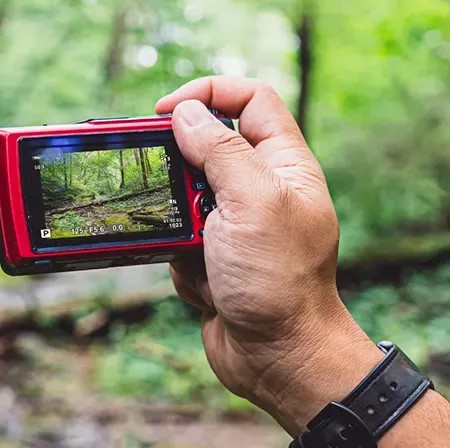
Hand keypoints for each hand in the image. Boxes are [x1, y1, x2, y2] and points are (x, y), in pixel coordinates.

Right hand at [156, 76, 381, 434]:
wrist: (280, 358)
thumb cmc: (279, 281)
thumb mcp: (251, 203)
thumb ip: (220, 149)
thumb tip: (187, 112)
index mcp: (283, 164)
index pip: (250, 98)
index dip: (208, 92)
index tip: (166, 112)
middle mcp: (261, 188)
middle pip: (207, 147)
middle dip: (180, 171)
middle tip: (166, 191)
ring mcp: (237, 224)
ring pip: (184, 197)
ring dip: (179, 225)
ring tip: (197, 253)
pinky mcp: (216, 255)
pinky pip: (179, 238)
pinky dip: (181, 258)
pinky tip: (207, 284)